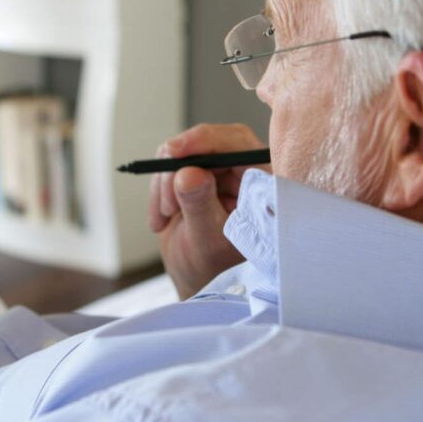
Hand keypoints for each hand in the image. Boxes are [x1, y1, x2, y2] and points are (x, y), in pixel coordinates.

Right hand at [148, 123, 269, 298]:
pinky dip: (160, 189)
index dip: (205, 140)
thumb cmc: (215, 270)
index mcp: (262, 183)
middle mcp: (244, 170)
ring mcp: (220, 171)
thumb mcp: (207, 241)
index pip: (238, 143)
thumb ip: (200, 206)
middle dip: (176, 168)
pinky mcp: (199, 174)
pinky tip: (161, 219)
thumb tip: (189, 172)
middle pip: (206, 143)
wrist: (199, 281)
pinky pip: (171, 165)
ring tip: (165, 217)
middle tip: (166, 201)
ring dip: (164, 182)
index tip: (174, 152)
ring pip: (183, 152)